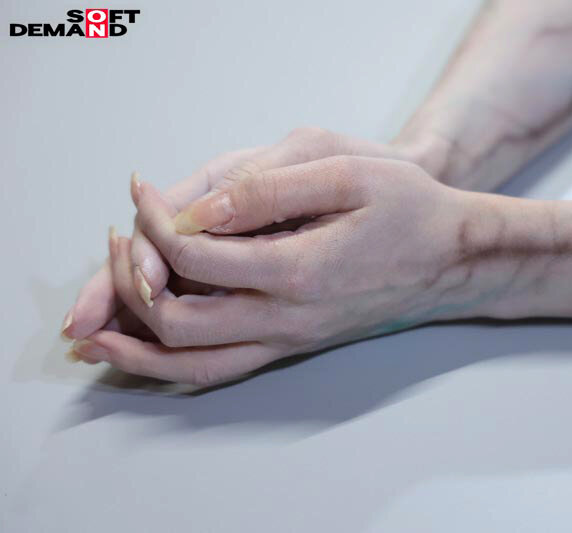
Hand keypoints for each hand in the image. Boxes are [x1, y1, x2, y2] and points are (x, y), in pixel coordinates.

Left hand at [71, 156, 476, 384]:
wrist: (452, 260)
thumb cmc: (410, 211)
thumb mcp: (350, 174)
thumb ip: (270, 189)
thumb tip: (202, 207)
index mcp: (296, 271)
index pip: (191, 255)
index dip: (152, 220)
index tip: (141, 190)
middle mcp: (286, 318)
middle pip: (176, 321)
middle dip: (128, 281)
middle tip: (118, 238)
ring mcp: (290, 339)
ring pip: (193, 363)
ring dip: (137, 346)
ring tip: (98, 329)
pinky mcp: (294, 344)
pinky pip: (221, 369)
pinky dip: (173, 363)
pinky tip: (149, 349)